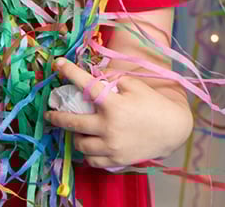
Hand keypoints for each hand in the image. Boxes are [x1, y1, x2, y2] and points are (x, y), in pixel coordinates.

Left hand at [44, 59, 192, 169]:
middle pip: (71, 122)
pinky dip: (87, 154)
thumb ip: (112, 80)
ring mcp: (112, 146)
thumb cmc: (154, 104)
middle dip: (56, 116)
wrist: (174, 129)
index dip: (69, 72)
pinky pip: (93, 160)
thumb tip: (93, 77)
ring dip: (74, 136)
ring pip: (80, 144)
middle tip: (49, 113)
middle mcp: (108, 127)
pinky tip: (87, 146)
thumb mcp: (135, 85)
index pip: (85, 84)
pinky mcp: (117, 160)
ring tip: (73, 130)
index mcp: (113, 104)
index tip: (57, 64)